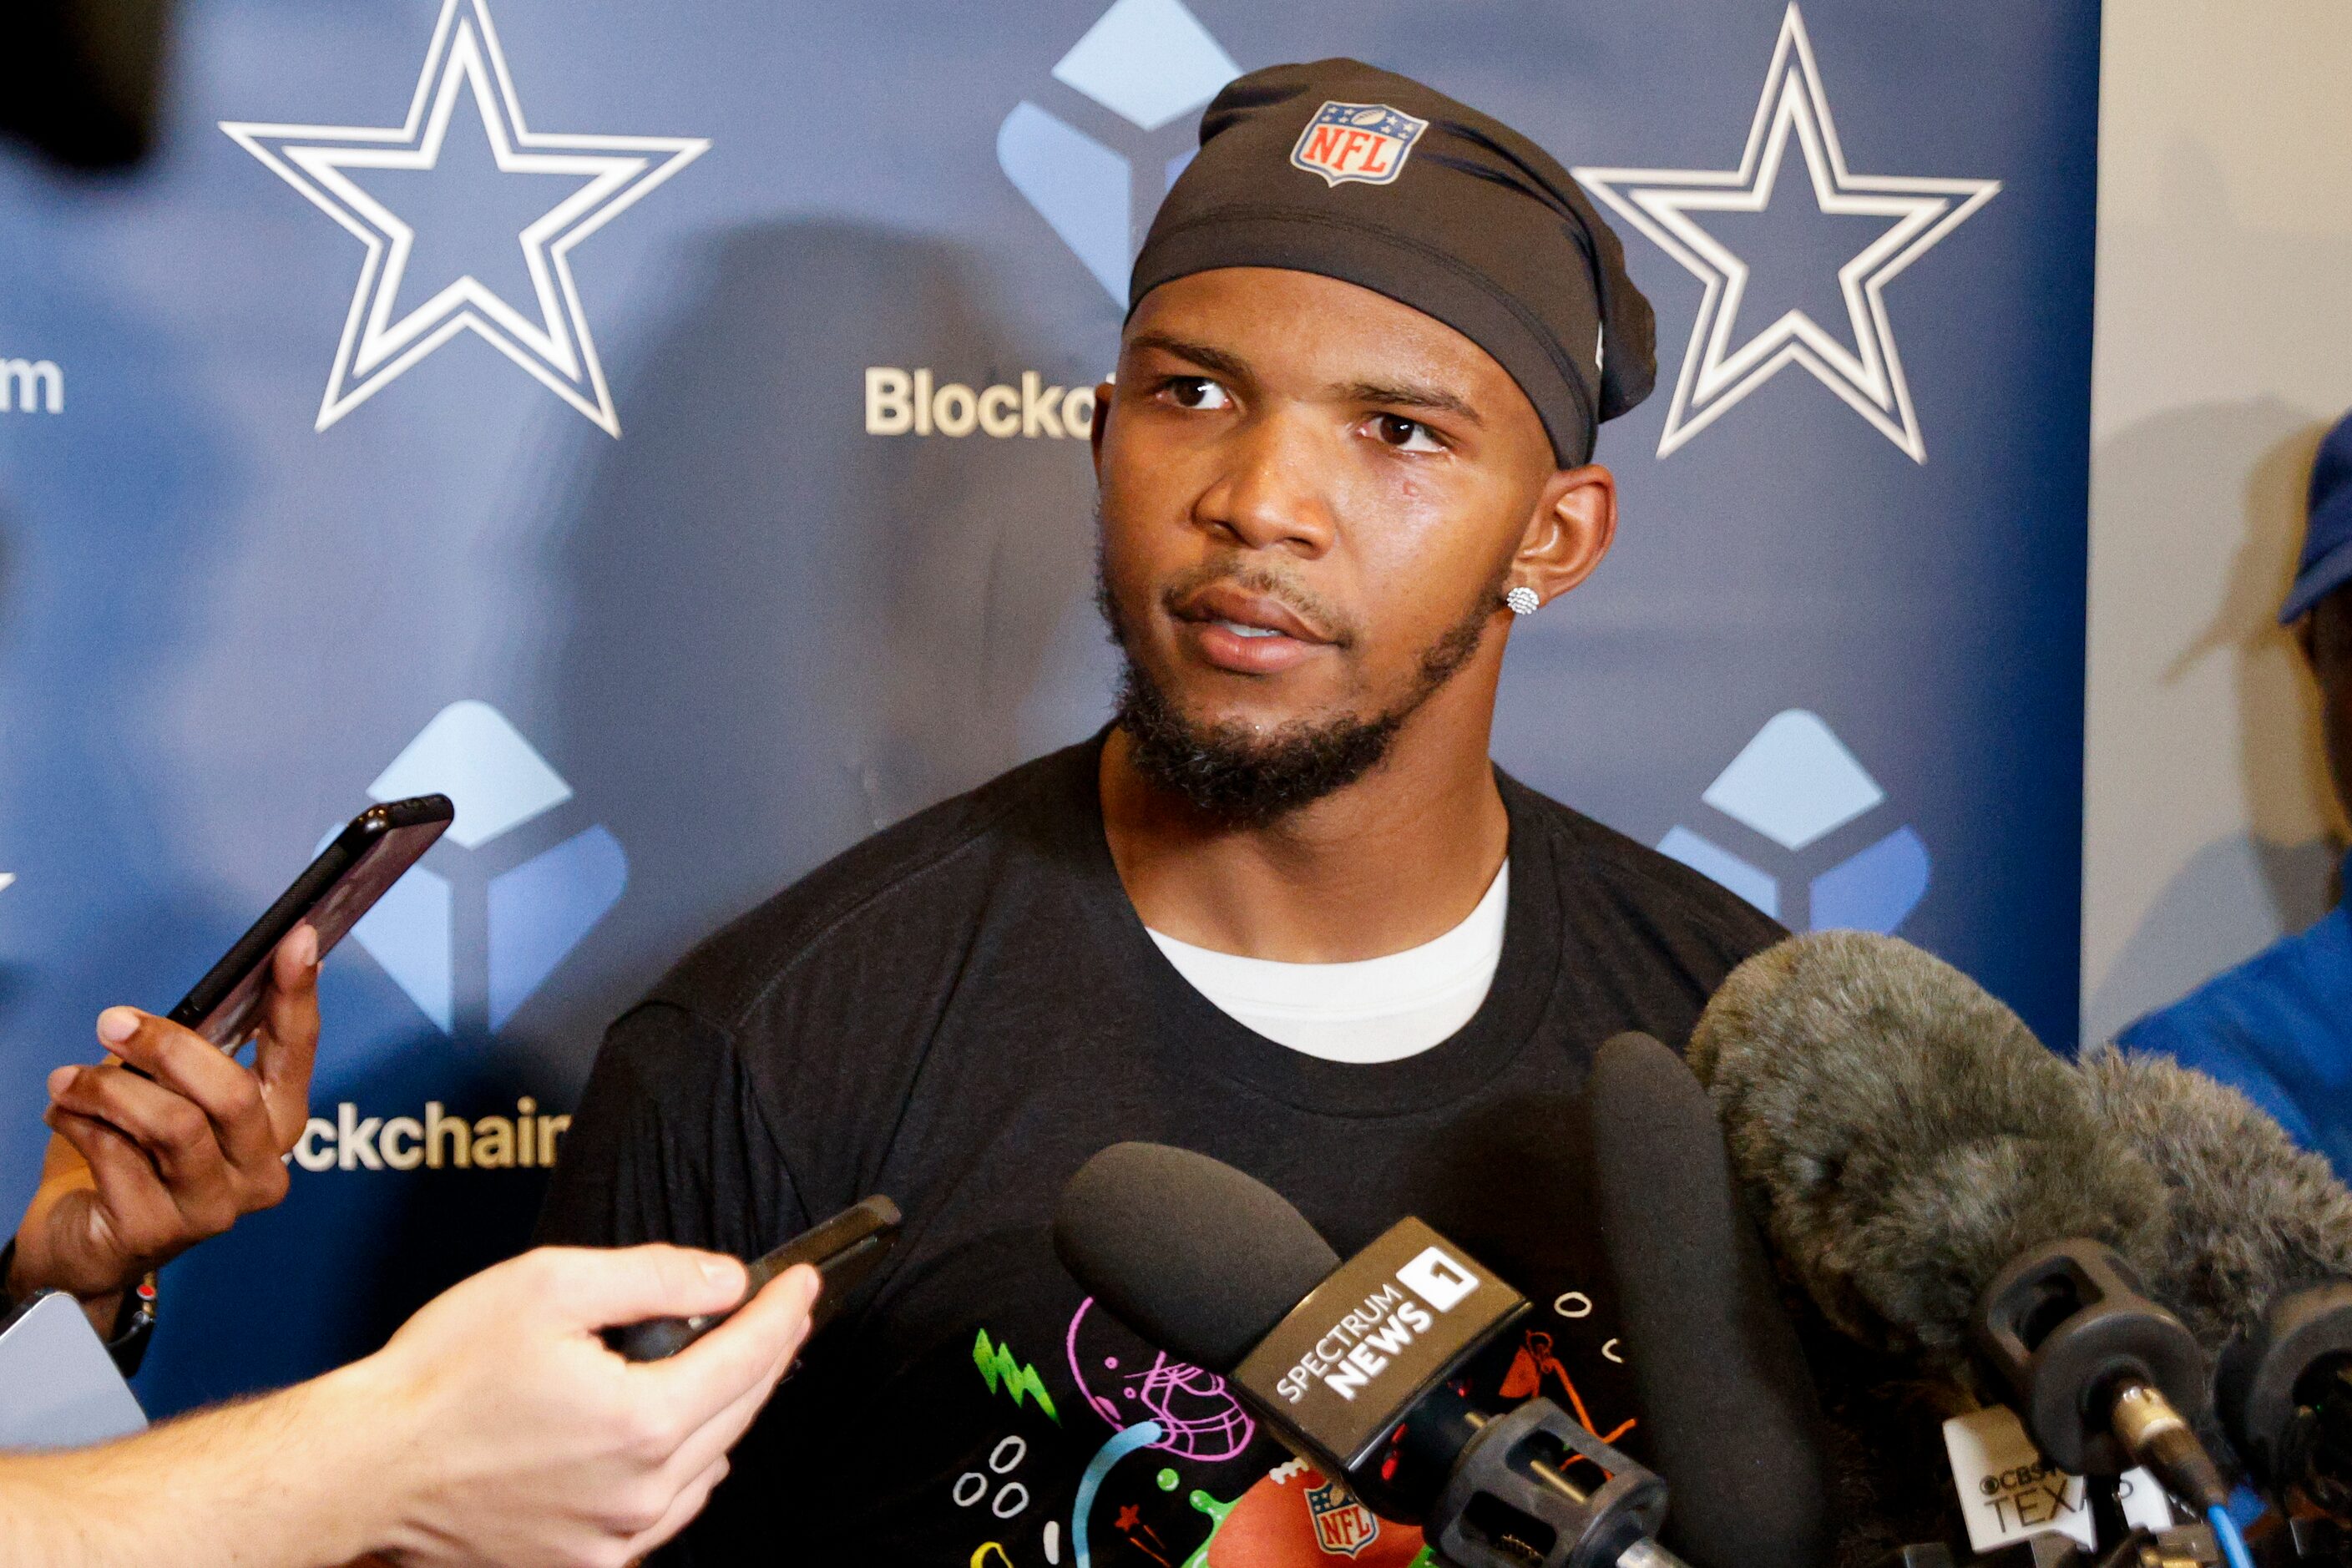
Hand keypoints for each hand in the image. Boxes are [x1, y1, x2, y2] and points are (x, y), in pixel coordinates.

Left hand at [6, 925, 320, 1327]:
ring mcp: (214, 1207)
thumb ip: (194, 1056)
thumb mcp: (172, 1095)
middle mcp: (260, 1169)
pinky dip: (79, 1124)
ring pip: (173, 1125)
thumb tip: (199, 998)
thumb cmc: (137, 1156)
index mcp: (276, 1122)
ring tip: (67, 1079)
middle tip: (113, 1022)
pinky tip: (64, 1117)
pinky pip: (116, 1156)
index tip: (298, 938)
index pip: (296, 1050)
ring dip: (107, 1088)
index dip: (297, 992)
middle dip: (165, 1047)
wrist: (89, 1242)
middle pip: (229, 1093)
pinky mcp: (157, 1231)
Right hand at [332, 1244, 817, 1567]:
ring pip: (710, 1466)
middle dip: (769, 1356)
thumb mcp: (550, 1286)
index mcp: (640, 1423)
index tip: (805, 1282)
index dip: (784, 1312)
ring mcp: (614, 1542)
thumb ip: (655, 1277)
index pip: (748, 1358)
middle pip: (739, 1413)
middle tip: (783, 1315)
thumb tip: (728, 1280)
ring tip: (738, 1364)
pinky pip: (668, 1513)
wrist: (365, 1469)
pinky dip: (688, 1468)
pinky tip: (681, 1435)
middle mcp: (639, 1495)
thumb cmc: (441, 1375)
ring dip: (731, 1412)